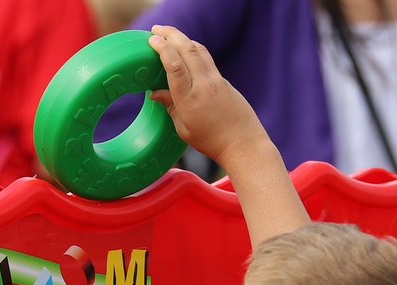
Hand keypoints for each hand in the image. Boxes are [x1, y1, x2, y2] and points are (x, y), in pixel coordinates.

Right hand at [146, 26, 270, 166]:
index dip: (163, 49)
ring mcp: (216, 81)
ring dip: (183, 38)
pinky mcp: (224, 81)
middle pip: (187, 50)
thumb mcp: (184, 129)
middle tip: (156, 29)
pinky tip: (186, 50)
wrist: (244, 144)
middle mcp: (204, 86)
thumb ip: (170, 107)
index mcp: (189, 100)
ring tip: (169, 34)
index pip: (174, 66)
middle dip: (171, 35)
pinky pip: (207, 59)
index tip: (152, 39)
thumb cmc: (212, 141)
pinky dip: (194, 49)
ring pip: (199, 51)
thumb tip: (154, 93)